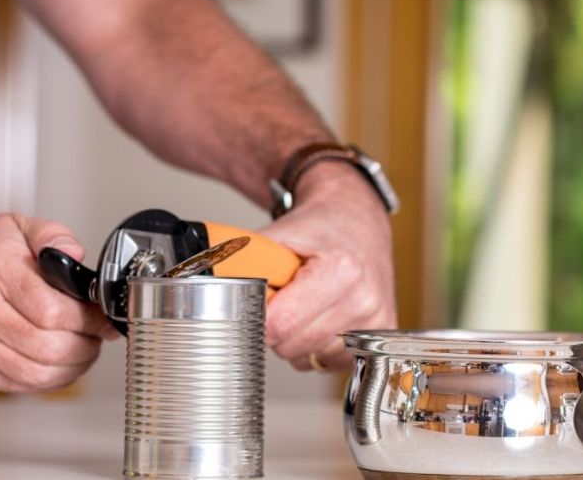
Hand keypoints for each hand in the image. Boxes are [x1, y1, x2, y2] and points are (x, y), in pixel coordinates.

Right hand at [0, 214, 116, 391]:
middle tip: (96, 336)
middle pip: (48, 347)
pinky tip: (58, 363)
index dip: (89, 320)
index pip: (53, 311)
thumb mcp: (17, 226)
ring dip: (71, 367)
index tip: (103, 319)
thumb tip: (77, 256)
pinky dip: (47, 380)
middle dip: (86, 346)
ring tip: (82, 350)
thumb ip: (54, 236)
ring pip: (35, 373)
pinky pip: (17, 385)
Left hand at [260, 163, 396, 370]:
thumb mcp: (279, 234)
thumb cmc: (320, 227)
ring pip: (309, 359)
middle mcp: (364, 300)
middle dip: (275, 328)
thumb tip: (202, 281)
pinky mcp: (380, 335)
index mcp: (341, 271)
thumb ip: (245, 263)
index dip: (257, 317)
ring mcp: (375, 322)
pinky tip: (322, 317)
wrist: (358, 220)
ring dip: (296, 339)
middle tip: (282, 300)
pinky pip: (328, 362)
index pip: (280, 324)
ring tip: (304, 305)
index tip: (254, 304)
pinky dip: (316, 345)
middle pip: (292, 345)